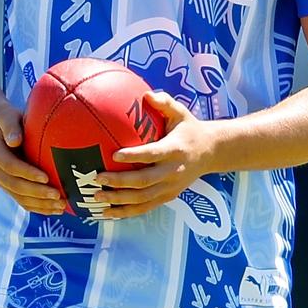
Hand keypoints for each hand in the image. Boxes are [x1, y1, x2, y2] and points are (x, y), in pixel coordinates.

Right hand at [0, 99, 66, 214]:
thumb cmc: (7, 118)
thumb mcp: (7, 116)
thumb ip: (11, 126)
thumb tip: (15, 140)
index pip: (10, 166)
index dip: (27, 173)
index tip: (46, 177)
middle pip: (15, 186)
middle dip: (37, 192)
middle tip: (58, 195)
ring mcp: (0, 180)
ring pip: (19, 197)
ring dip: (40, 204)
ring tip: (61, 205)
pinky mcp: (9, 186)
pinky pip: (23, 201)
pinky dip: (38, 207)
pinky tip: (55, 209)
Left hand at [95, 92, 218, 218]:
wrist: (211, 152)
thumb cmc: (188, 128)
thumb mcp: (181, 112)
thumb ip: (164, 102)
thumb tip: (146, 94)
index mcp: (175, 150)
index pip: (153, 154)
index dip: (135, 156)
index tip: (114, 155)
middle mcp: (173, 172)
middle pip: (145, 182)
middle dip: (120, 182)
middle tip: (98, 177)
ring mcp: (171, 187)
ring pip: (143, 199)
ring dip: (119, 200)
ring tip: (97, 196)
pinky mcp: (168, 197)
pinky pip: (145, 208)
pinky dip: (126, 212)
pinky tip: (107, 212)